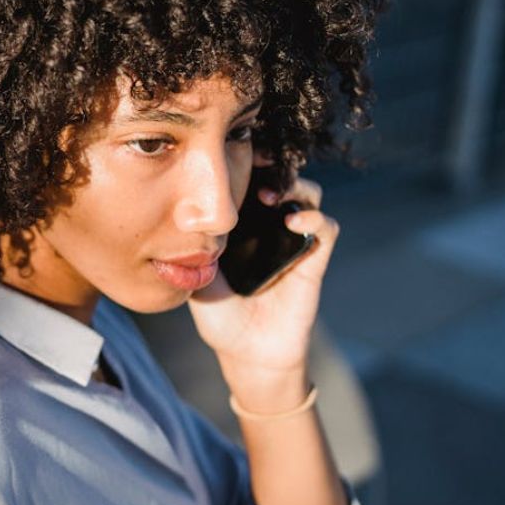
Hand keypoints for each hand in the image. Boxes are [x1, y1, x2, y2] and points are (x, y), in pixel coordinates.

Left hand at [186, 159, 338, 392]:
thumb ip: (193, 248)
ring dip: (292, 185)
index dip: (244, 162)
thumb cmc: (220, 316)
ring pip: (307, 193)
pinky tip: (292, 222)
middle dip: (270, 163)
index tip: (229, 151)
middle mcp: (270, 226)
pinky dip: (313, 219)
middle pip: (280, 176)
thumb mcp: (197, 276)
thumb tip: (179, 217)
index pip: (248, 180)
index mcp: (242, 225)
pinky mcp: (313, 260)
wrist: (246, 354)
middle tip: (255, 159)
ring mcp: (293, 240)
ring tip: (269, 195)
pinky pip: (325, 228)